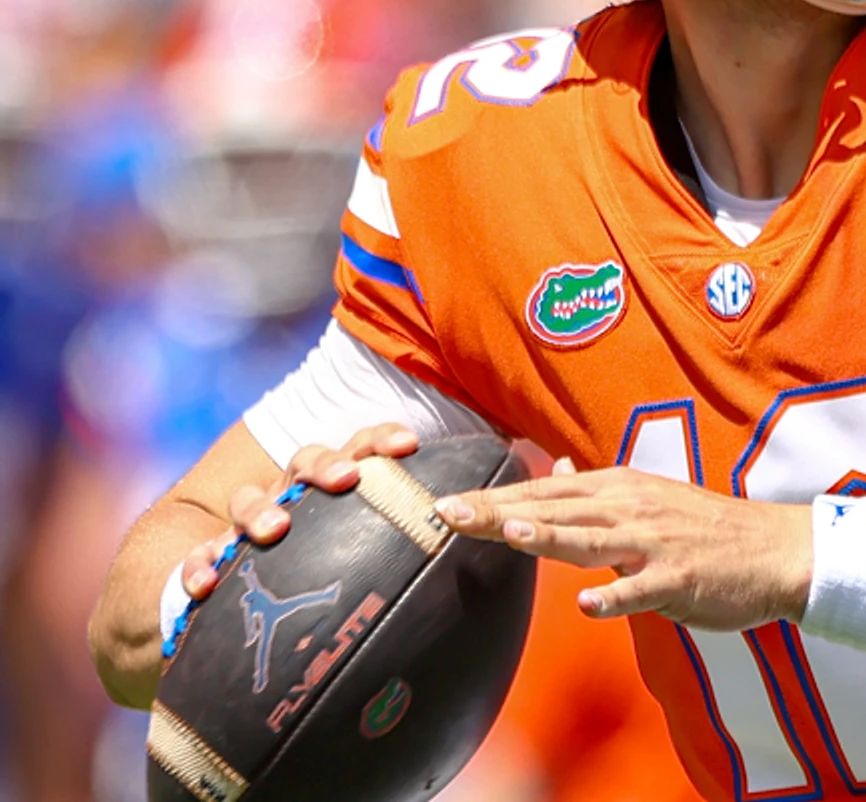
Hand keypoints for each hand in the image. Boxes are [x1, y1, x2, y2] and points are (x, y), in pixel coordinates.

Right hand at [177, 424, 419, 601]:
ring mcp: (247, 525)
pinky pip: (198, 556)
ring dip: (261, 510)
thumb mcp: (377, 549)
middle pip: (305, 462)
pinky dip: (198, 565)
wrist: (240, 598)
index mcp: (335, 485)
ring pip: (250, 501)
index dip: (381, 439)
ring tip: (276, 529)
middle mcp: (292, 495)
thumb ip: (424, 538)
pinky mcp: (209, 558)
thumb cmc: (332, 566)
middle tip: (347, 479)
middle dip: (326, 466)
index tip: (409, 444)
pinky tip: (204, 583)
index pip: (360, 448)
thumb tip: (496, 537)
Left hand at [434, 462, 811, 629]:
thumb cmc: (708, 529)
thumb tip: (555, 469)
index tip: (445, 502)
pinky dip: (616, 596)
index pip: (547, 490)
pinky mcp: (680, 580)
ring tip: (510, 533)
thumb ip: (597, 491)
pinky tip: (588, 604)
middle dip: (501, 511)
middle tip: (448, 513)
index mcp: (622, 489)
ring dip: (552, 536)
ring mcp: (657, 545)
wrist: (777, 550)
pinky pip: (643, 590)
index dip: (495, 496)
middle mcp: (634, 509)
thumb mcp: (651, 496)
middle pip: (558, 508)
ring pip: (595, 541)